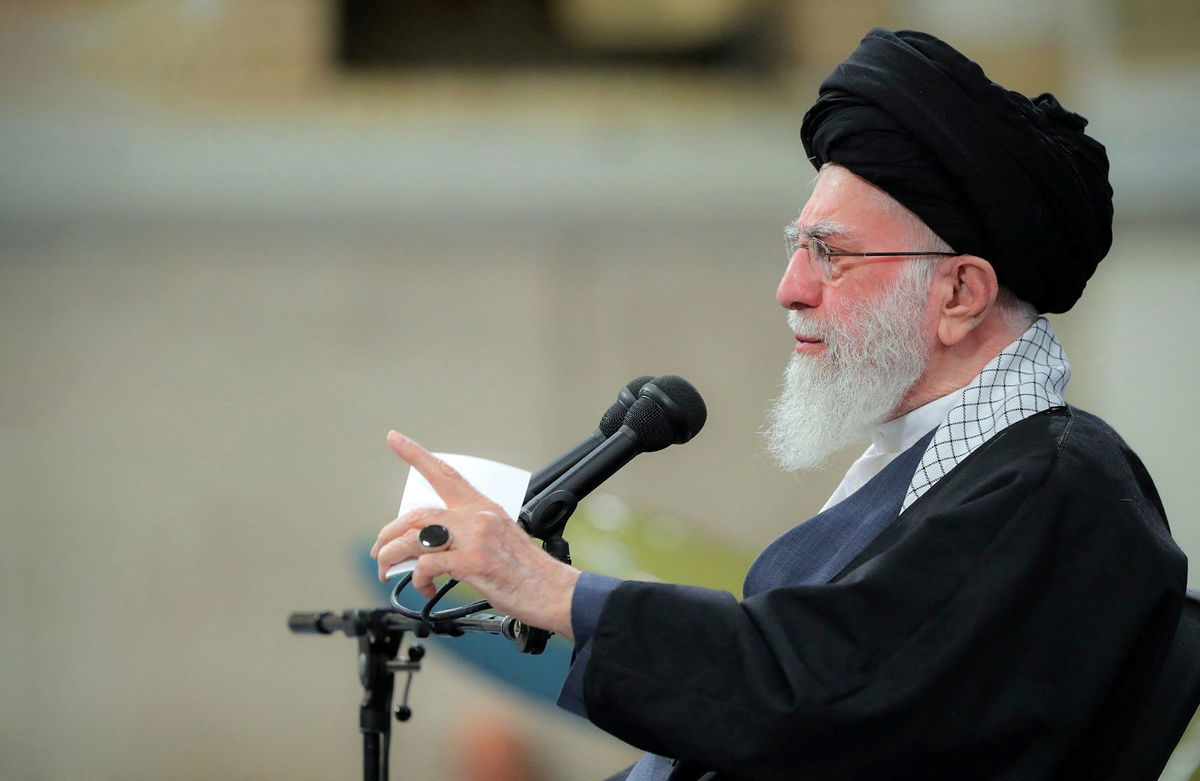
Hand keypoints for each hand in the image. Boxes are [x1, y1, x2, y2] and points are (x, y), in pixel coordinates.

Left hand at [370, 431, 579, 639]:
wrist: (557, 593)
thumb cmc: (531, 574)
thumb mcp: (501, 542)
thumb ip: (469, 536)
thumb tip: (435, 549)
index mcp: (484, 508)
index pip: (445, 474)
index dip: (416, 454)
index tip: (395, 438)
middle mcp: (478, 517)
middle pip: (417, 514)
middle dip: (388, 533)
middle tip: (379, 552)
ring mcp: (475, 537)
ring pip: (414, 537)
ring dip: (391, 555)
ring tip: (387, 571)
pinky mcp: (473, 561)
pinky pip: (426, 564)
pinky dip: (417, 578)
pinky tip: (424, 588)